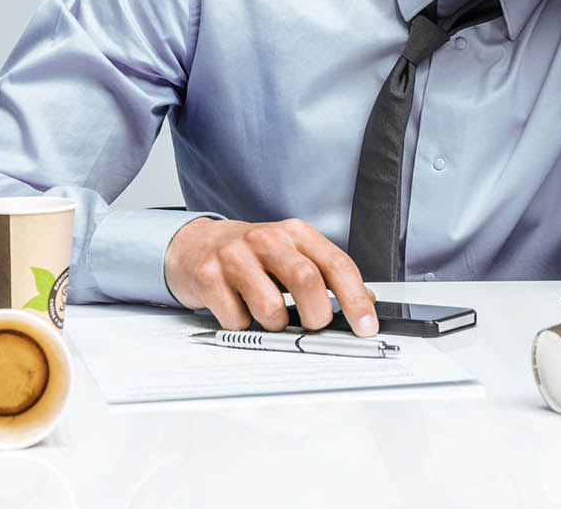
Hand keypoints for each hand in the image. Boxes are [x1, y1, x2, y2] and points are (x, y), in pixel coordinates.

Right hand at [164, 217, 379, 335]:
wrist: (194, 246)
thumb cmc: (250, 256)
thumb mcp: (291, 256)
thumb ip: (326, 275)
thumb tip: (365, 303)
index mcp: (295, 234)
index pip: (336, 264)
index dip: (356, 299)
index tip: (366, 326)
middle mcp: (266, 239)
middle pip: (307, 281)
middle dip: (316, 316)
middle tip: (312, 326)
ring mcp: (235, 256)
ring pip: (271, 308)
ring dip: (275, 325)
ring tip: (266, 314)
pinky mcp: (208, 276)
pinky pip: (237, 320)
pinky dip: (243, 325)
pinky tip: (238, 309)